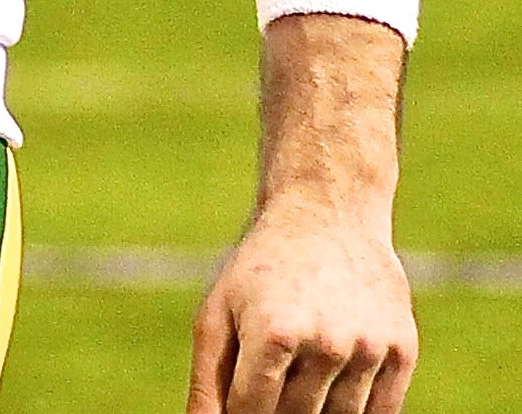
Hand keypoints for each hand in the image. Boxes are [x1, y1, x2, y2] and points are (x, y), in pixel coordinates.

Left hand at [187, 202, 415, 413]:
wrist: (327, 216)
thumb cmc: (260, 271)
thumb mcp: (218, 314)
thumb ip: (207, 380)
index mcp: (273, 334)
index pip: (252, 411)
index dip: (241, 412)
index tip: (242, 400)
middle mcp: (326, 344)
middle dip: (276, 408)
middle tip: (276, 370)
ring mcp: (369, 349)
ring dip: (316, 407)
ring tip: (300, 369)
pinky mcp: (403, 349)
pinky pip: (381, 412)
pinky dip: (356, 410)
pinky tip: (333, 382)